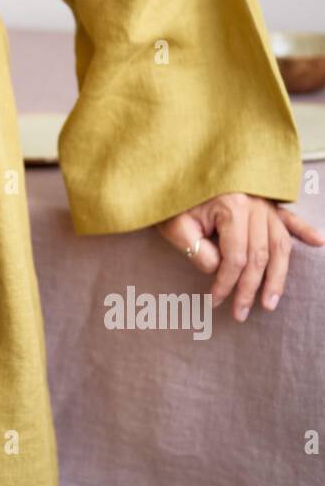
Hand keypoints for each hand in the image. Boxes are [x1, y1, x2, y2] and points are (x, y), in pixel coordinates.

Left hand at [157, 193, 324, 321]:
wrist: (176, 172)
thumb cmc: (175, 200)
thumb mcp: (175, 226)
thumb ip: (197, 250)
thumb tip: (219, 269)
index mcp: (231, 206)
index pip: (236, 257)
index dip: (227, 283)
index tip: (215, 300)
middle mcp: (254, 203)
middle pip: (260, 255)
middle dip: (250, 288)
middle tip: (240, 313)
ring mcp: (263, 202)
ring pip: (280, 244)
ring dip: (277, 276)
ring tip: (271, 301)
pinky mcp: (266, 202)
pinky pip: (289, 218)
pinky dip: (304, 230)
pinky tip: (319, 241)